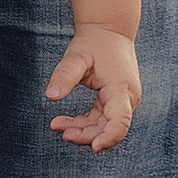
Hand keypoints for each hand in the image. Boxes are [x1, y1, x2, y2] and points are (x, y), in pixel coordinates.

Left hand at [46, 26, 140, 153]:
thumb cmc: (94, 42)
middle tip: (60, 130)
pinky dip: (84, 123)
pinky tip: (65, 122)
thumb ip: (65, 75)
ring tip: (57, 125)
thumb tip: (50, 96)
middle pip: (108, 128)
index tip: (95, 147)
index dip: (109, 137)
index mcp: (121, 89)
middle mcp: (127, 98)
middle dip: (85, 134)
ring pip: (104, 126)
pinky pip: (101, 119)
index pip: (120, 121)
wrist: (109, 30)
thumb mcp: (76, 56)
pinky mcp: (116, 101)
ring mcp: (124, 101)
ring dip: (81, 130)